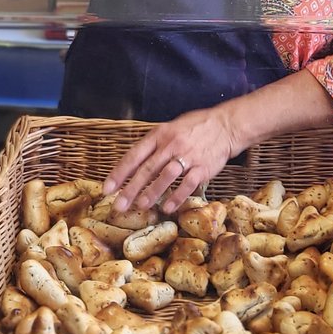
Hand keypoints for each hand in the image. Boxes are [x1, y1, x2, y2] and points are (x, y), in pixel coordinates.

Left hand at [103, 108, 245, 214]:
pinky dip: (177, 196)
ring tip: (141, 206)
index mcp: (159, 134)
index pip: (134, 155)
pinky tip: (168, 207)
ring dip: (152, 193)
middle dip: (131, 189)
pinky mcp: (203, 168)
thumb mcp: (169, 128)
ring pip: (166, 176)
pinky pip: (188, 184)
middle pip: (147, 169)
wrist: (226, 126)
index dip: (119, 173)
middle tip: (119, 206)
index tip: (107, 188)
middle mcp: (171, 145)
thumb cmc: (194, 128)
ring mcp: (188, 156)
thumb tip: (133, 164)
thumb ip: (153, 145)